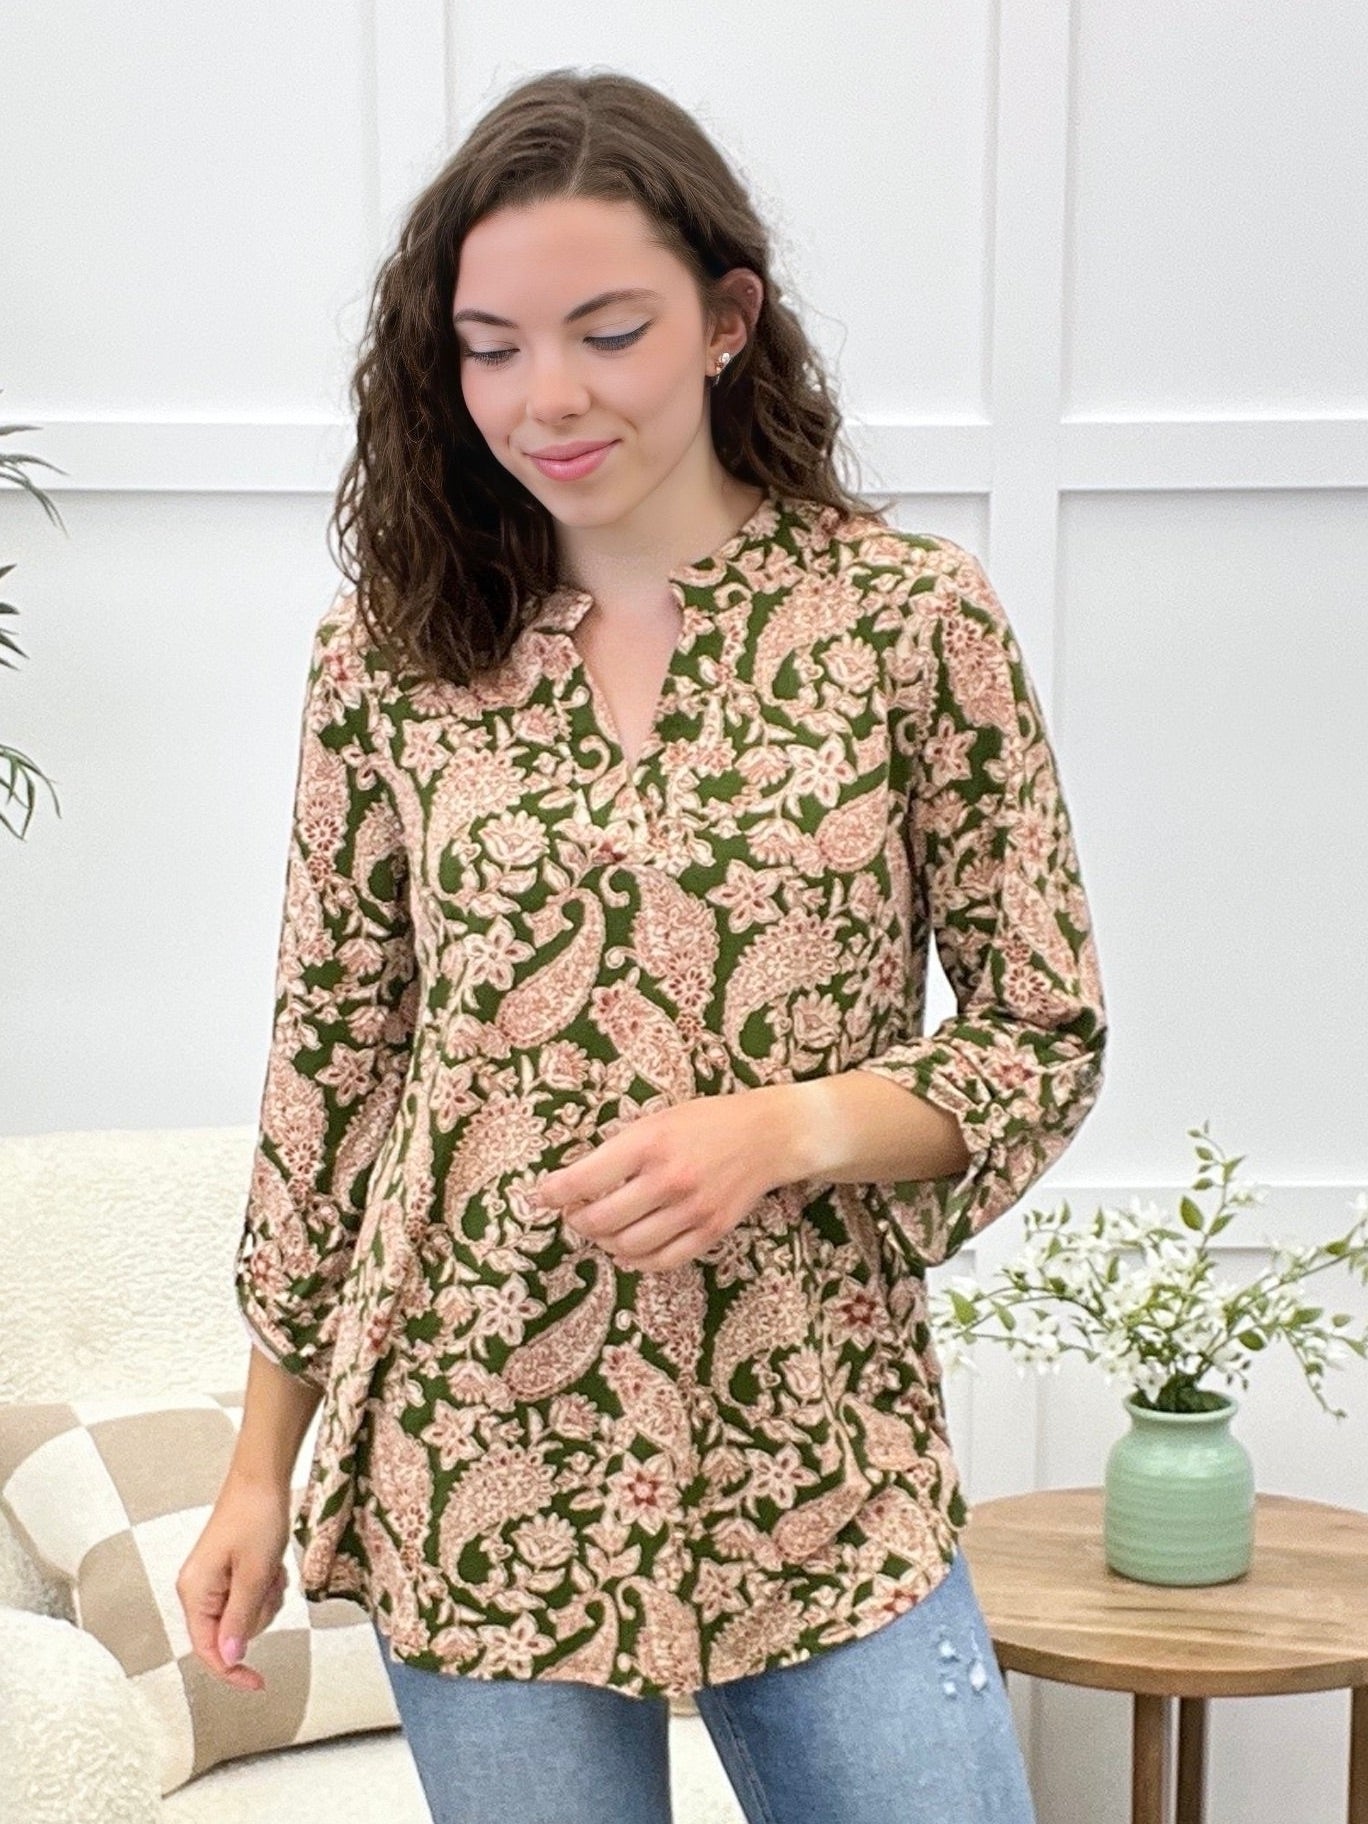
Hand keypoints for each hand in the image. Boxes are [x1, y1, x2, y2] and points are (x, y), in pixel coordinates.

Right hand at [176, 1474, 293, 1692]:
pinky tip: (272, 1563)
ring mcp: (212, 1579)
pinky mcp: (227, 1570)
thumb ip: (241, 1620)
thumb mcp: (254, 1574)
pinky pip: (250, 1596)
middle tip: (271, 1583)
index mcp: (195, 1592)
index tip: (258, 1684)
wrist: (263, 1478)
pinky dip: (266, 1585)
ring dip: (265, 1598)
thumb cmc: (256, 1517)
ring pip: (245, 1615)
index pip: (207, 1650)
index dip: (232, 1672)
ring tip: (271, 1568)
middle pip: (230, 1633)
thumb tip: (229, 1660)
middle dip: (258, 1615)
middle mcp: (198, 1589)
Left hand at [533, 1088, 793, 1272]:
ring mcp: (692, 1210)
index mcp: (649, 1143)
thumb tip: (575, 1182)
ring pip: (627, 1246)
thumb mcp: (657, 1119)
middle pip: (601, 1221)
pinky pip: (662, 1261)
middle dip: (577, 1220)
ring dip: (603, 1242)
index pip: (585, 1180)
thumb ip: (619, 1149)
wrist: (767, 1135)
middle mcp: (669, 1180)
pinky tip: (627, 1248)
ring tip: (601, 1228)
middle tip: (574, 1212)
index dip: (554, 1193)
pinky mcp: (711, 1232)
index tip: (543, 1195)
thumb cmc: (706, 1121)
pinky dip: (636, 1261)